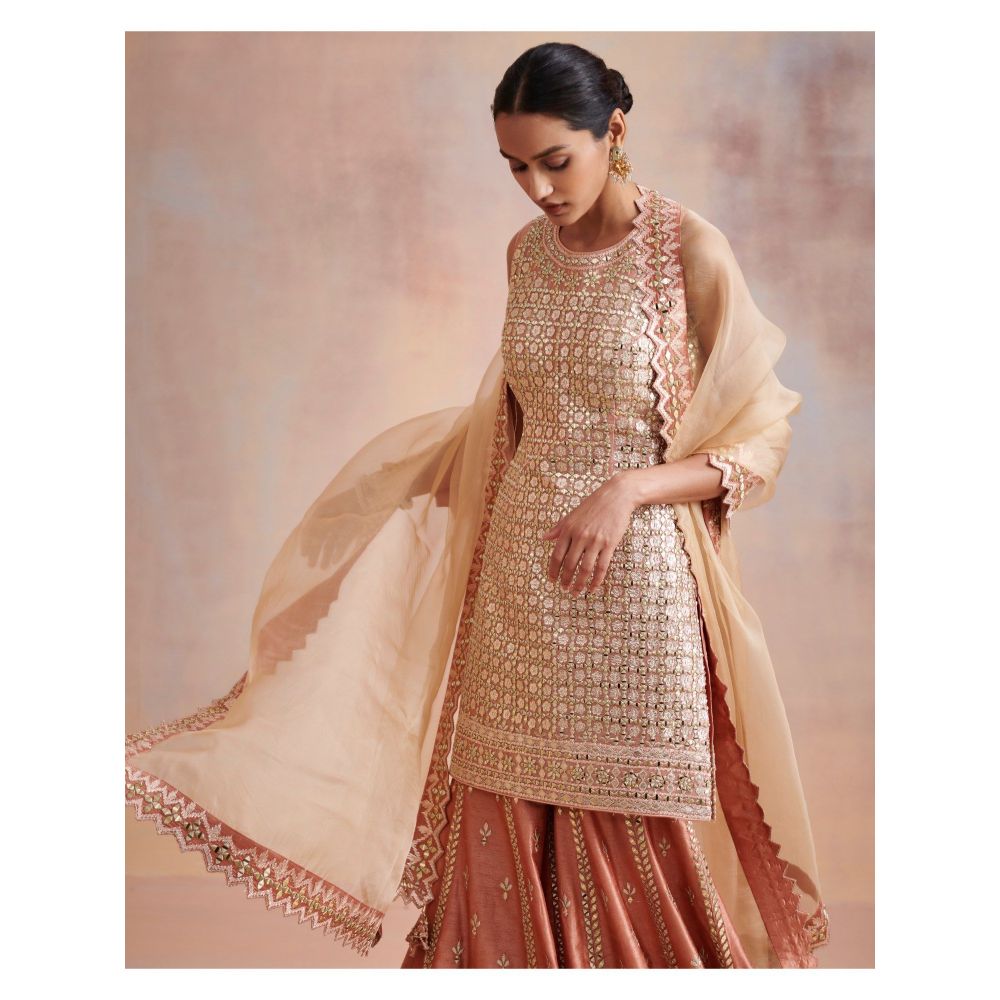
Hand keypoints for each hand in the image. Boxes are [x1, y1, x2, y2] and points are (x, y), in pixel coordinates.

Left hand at [540, 474, 637, 594]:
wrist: (616, 496)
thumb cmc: (593, 504)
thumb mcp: (572, 514)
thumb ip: (558, 528)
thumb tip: (544, 538)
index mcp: (568, 529)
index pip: (557, 555)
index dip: (553, 570)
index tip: (552, 580)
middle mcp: (580, 536)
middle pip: (569, 564)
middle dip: (565, 580)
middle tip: (564, 589)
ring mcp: (595, 540)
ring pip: (585, 568)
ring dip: (579, 583)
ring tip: (576, 592)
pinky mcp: (609, 544)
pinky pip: (602, 567)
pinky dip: (596, 580)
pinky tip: (593, 587)